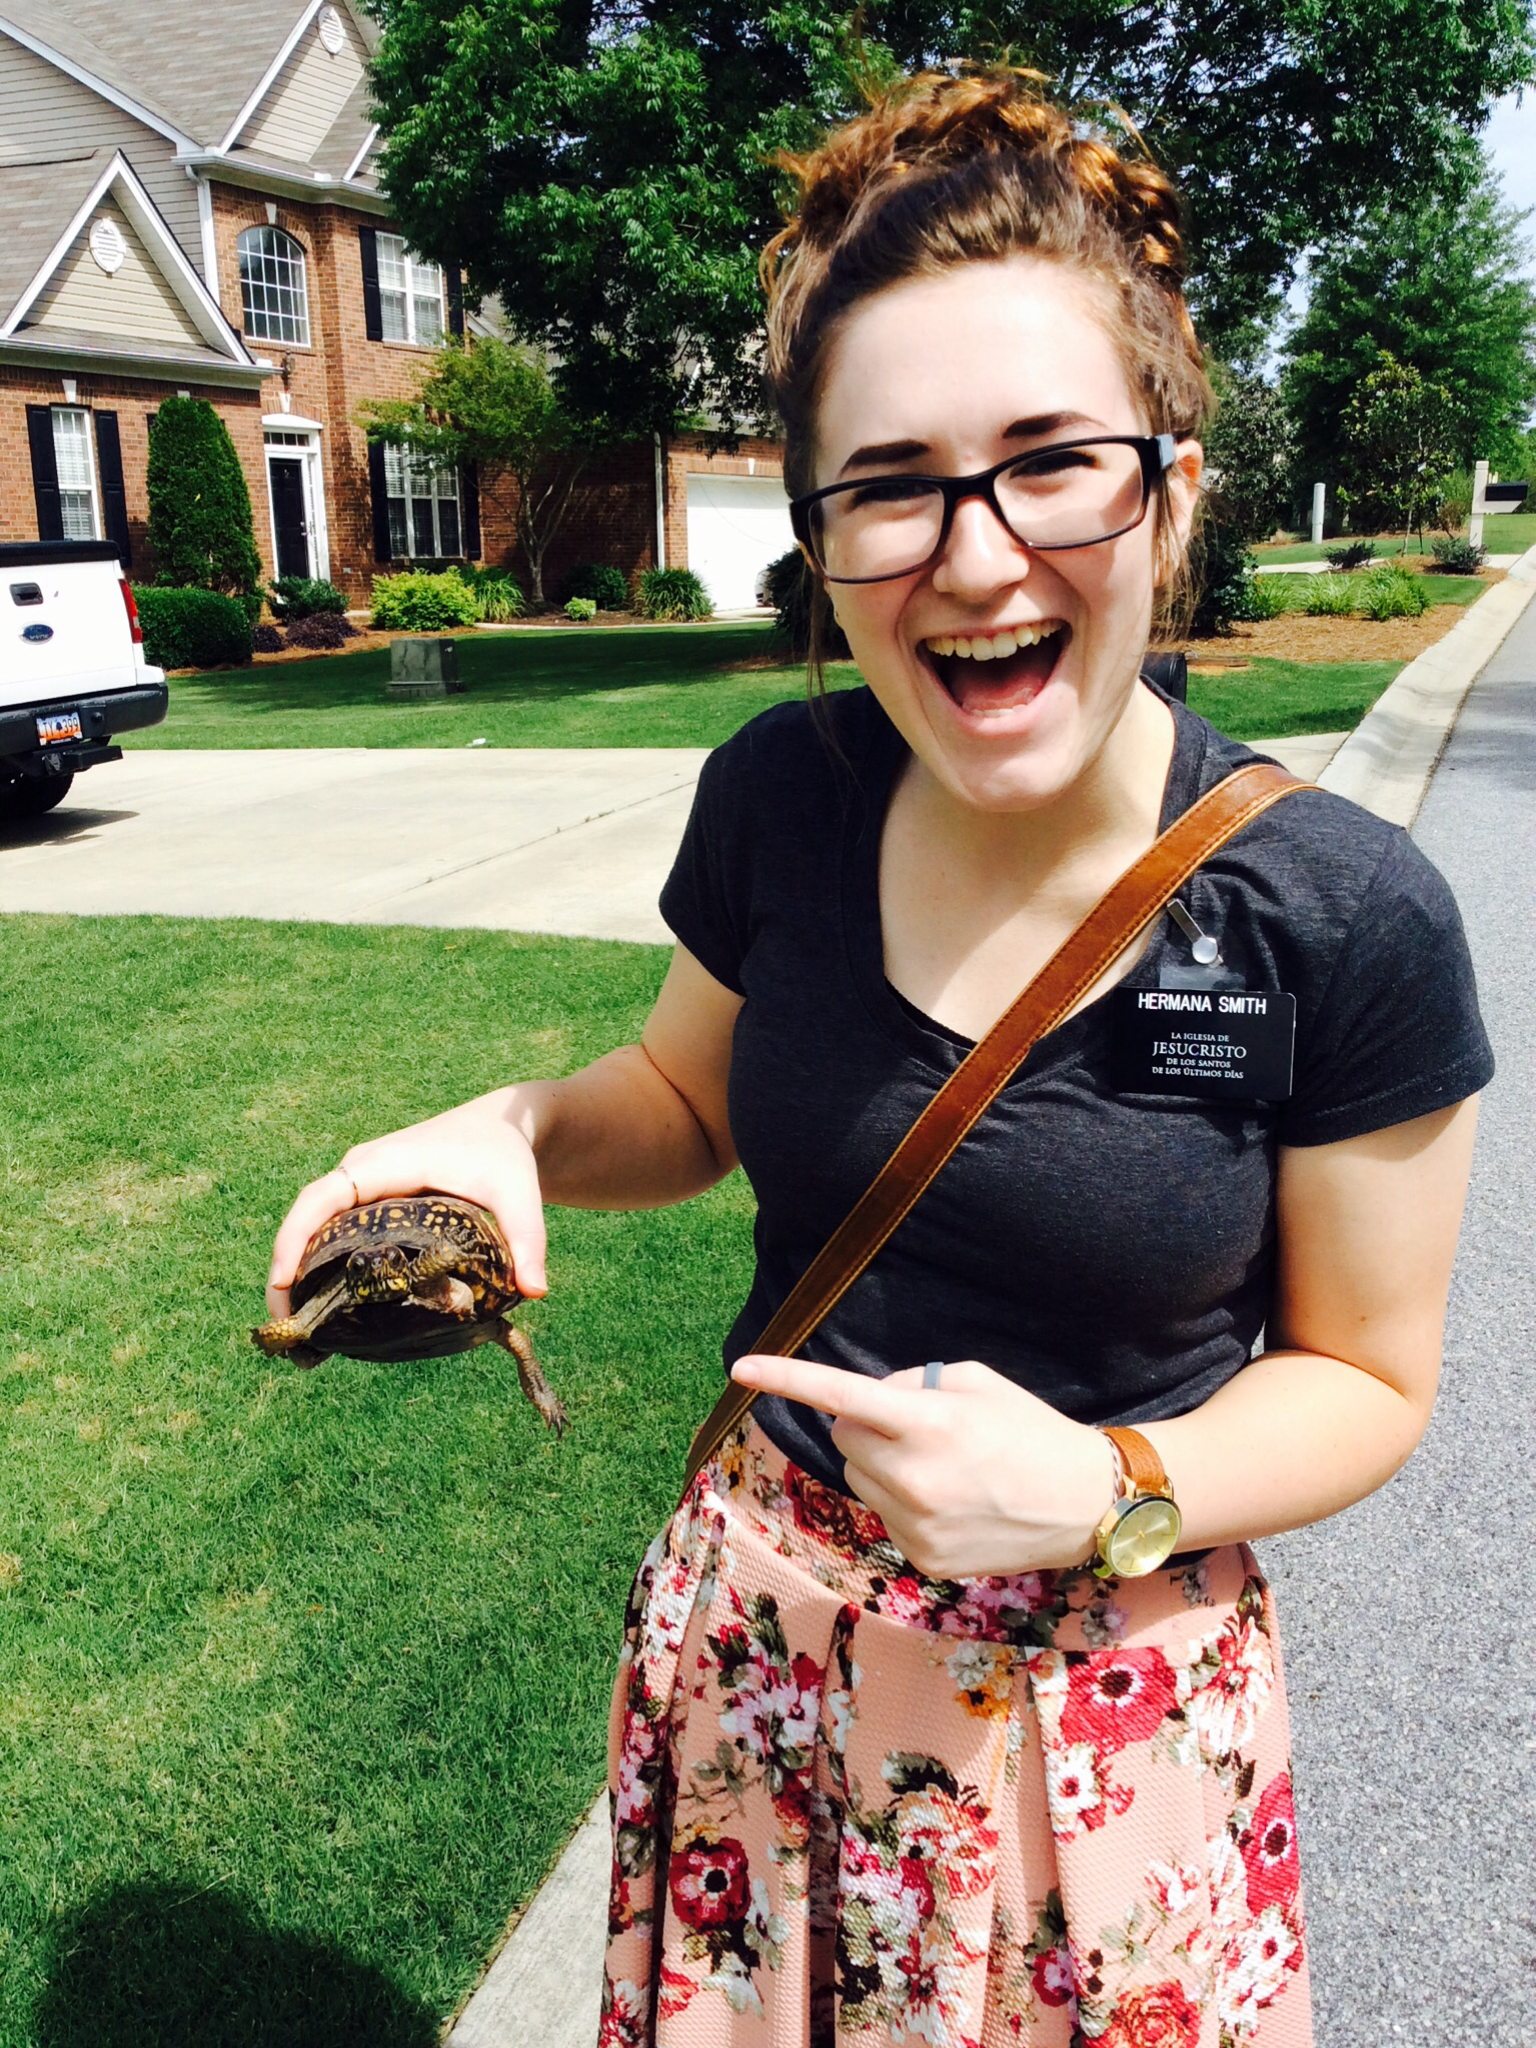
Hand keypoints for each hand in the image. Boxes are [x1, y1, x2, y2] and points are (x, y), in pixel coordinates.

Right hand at [266, 1099, 547, 1317]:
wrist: (503, 1125)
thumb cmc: (505, 1154)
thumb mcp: (519, 1193)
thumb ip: (527, 1239)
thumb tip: (536, 1291)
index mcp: (385, 1164)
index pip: (322, 1197)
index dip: (294, 1238)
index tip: (282, 1284)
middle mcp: (364, 1172)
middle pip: (306, 1218)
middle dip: (287, 1268)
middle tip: (285, 1327)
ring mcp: (364, 1186)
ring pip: (315, 1227)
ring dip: (301, 1270)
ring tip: (299, 1325)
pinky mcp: (372, 1201)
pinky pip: (334, 1230)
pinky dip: (323, 1264)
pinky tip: (328, 1305)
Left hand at [728, 1355, 1117, 1577]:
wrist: (1086, 1505)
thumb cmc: (1032, 1430)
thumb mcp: (976, 1382)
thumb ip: (913, 1384)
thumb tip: (871, 1402)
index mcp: (929, 1424)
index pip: (841, 1396)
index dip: (787, 1378)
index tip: (741, 1368)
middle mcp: (914, 1478)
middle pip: (844, 1439)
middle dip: (864, 1426)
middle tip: (914, 1426)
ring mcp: (915, 1525)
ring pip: (859, 1480)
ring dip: (881, 1465)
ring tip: (942, 1468)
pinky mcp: (921, 1558)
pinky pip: (885, 1515)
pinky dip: (903, 1502)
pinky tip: (951, 1502)